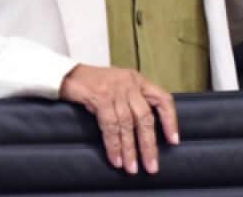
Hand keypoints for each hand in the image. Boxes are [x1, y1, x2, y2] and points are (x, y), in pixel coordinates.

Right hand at [59, 64, 178, 174]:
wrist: (69, 75)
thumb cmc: (95, 84)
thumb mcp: (120, 87)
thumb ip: (133, 102)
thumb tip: (144, 133)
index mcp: (139, 81)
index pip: (163, 99)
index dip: (170, 120)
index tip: (173, 140)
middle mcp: (130, 84)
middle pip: (145, 117)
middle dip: (148, 144)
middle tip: (151, 165)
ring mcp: (115, 90)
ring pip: (127, 124)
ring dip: (129, 149)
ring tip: (131, 167)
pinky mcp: (100, 97)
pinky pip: (110, 125)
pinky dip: (113, 144)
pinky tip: (115, 158)